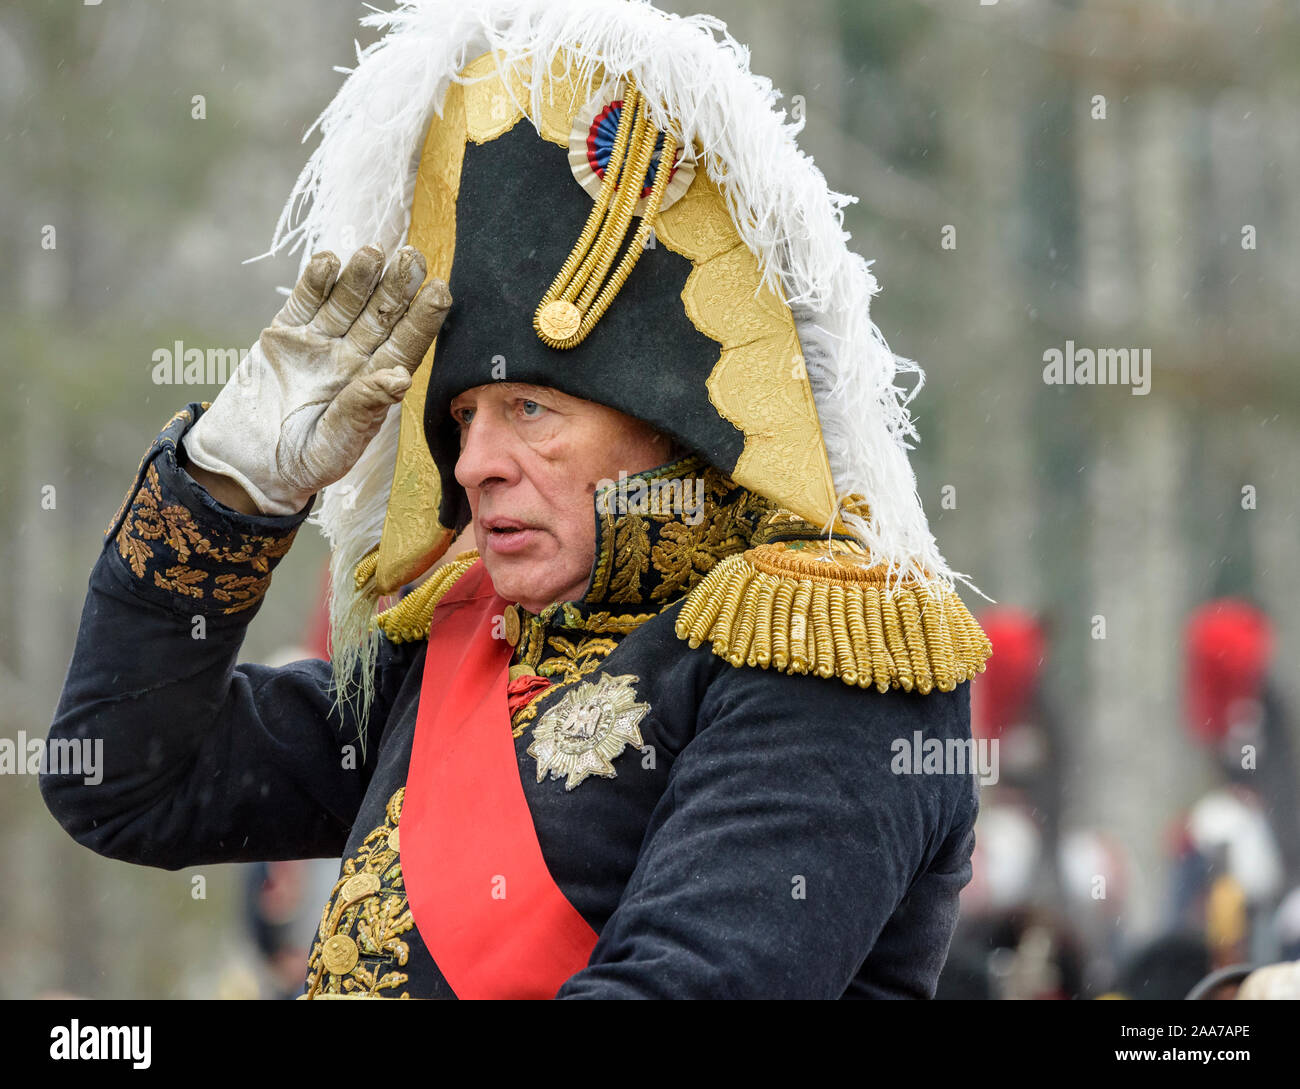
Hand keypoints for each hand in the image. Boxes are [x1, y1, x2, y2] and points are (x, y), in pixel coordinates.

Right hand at [182, 244, 451, 515]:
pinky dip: (314, 283)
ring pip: (345, 303)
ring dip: (359, 277)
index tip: (440, 291)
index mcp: (375, 385)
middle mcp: (352, 358)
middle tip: (413, 256)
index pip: (406, 346)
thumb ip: (364, 408)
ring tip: (373, 252)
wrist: (247, 464)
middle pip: (380, 316)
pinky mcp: (284, 336)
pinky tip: (329, 262)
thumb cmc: (303, 462)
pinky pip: (304, 303)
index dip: (423, 319)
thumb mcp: (338, 442)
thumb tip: (400, 378)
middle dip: (397, 287)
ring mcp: (319, 344)